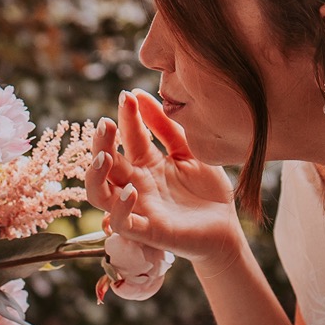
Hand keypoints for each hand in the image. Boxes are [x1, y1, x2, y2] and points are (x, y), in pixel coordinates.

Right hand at [86, 91, 242, 270]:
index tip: (128, 95)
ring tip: (104, 156)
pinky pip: (122, 224)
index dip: (125, 116)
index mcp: (147, 164)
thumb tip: (139, 93)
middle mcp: (136, 184)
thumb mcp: (189, 150)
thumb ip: (166, 126)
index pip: (128, 136)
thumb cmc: (208, 190)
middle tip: (106, 124)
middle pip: (105, 163)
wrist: (228, 227)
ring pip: (99, 193)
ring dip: (95, 175)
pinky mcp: (149, 231)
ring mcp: (139, 207)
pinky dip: (120, 209)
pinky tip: (131, 191)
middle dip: (101, 143)